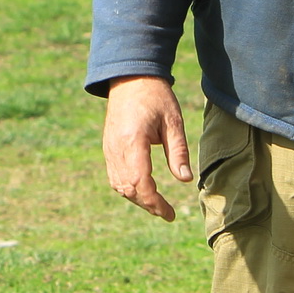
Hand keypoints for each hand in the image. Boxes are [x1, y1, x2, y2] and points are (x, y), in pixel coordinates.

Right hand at [102, 76, 191, 221]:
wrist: (131, 79)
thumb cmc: (156, 97)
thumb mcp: (173, 122)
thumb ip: (178, 151)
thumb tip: (185, 180)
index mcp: (133, 141)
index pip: (140, 182)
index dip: (155, 202)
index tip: (169, 213)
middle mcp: (117, 148)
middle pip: (128, 189)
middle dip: (147, 204)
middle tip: (166, 212)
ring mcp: (109, 149)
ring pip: (118, 185)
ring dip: (137, 198)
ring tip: (157, 204)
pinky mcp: (108, 148)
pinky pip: (114, 176)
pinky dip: (127, 188)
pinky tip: (143, 190)